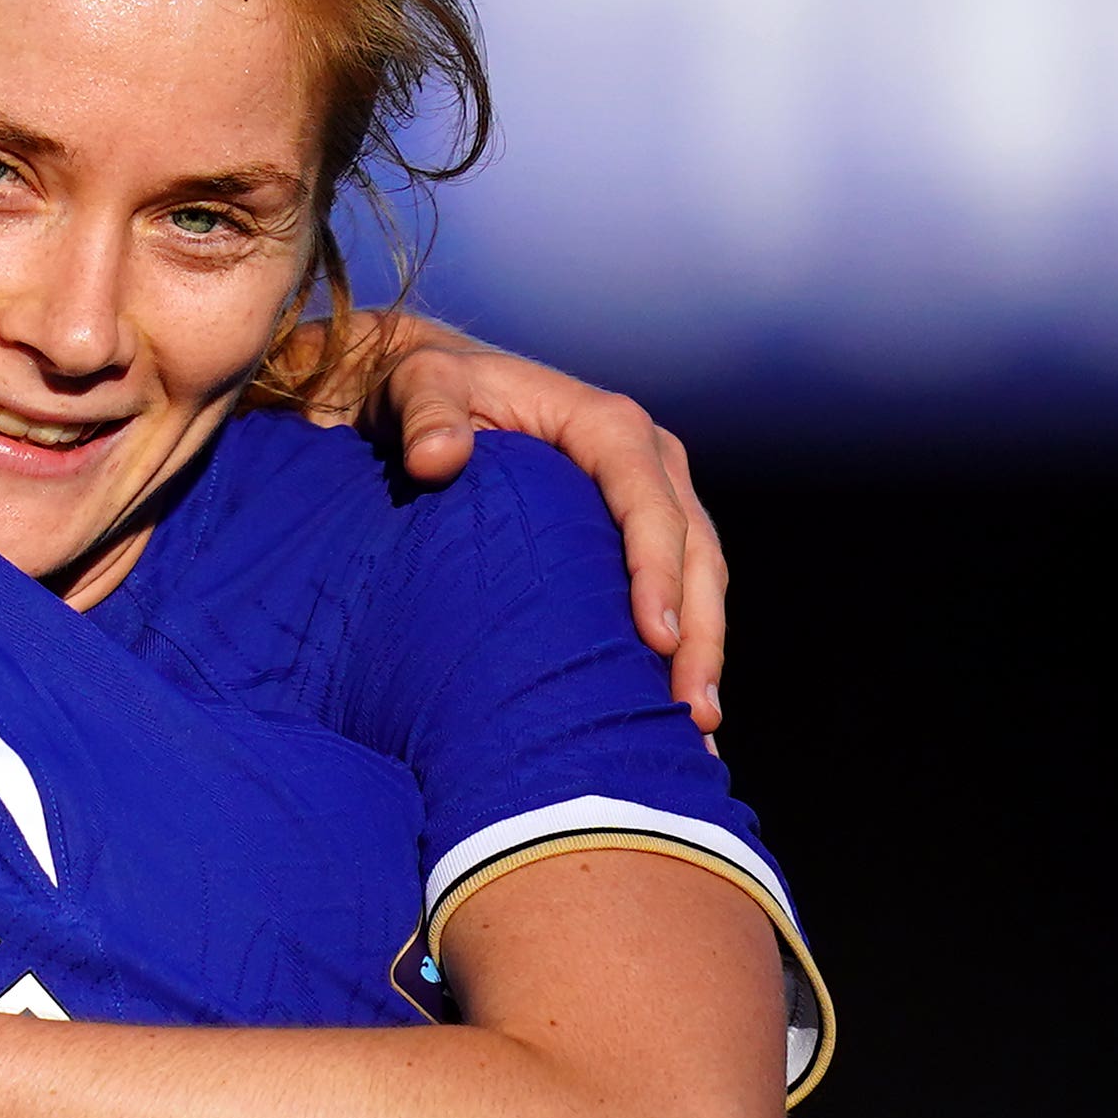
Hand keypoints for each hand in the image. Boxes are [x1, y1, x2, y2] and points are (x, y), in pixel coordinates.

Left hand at [347, 313, 727, 728]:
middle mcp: (646, 456)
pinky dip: (682, 646)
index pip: (648, 503)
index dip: (657, 572)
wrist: (428, 387)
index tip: (654, 641)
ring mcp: (651, 494)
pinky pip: (678, 588)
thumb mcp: (415, 388)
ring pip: (701, 577)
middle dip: (699, 633)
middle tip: (691, 715)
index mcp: (606, 424)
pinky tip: (674, 711)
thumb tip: (438, 459)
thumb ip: (427, 416)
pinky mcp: (637, 530)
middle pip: (694, 550)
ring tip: (694, 730)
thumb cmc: (421, 390)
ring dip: (703, 651)